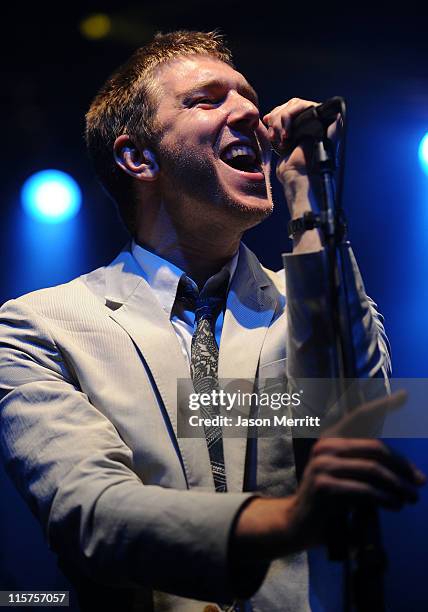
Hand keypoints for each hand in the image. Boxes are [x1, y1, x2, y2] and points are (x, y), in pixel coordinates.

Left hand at [263, 97, 340, 251]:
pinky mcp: (324, 120)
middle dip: (278, 116)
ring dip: (282, 118)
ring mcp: (321, 121)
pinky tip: (287, 134)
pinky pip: (306, 106)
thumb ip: (277, 128)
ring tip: (280, 137)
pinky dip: (291, 116)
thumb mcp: (280, 142)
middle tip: (273, 134)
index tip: (267, 120)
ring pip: (298, 104)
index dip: (278, 112)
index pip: (290, 108)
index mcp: (305, 127)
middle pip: (293, 103)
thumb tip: (268, 116)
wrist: (298, 175)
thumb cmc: (289, 166)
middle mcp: (314, 122)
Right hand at [288, 390, 425, 548]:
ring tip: (412, 497)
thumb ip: (370, 467)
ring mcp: (322, 465)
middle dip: (402, 466)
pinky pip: (365, 490)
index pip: (360, 416)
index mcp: (331, 439)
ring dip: (398, 485)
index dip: (382, 405)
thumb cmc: (330, 502)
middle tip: (420, 482)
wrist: (299, 524)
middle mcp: (325, 446)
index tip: (404, 395)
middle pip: (375, 448)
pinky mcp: (324, 486)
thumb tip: (412, 473)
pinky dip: (385, 499)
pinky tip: (395, 505)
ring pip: (373, 470)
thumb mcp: (348, 477)